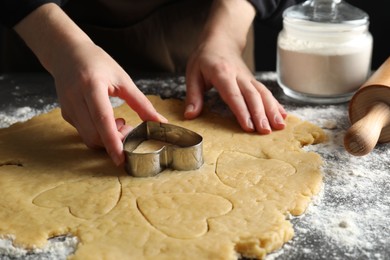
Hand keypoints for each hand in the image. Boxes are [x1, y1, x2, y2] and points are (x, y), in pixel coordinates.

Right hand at [52, 42, 166, 164]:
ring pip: (88, 138)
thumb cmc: (97, 62)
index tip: (122, 159)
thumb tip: (160, 122)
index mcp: (91, 86)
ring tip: (120, 122)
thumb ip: (141, 103)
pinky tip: (107, 120)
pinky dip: (99, 133)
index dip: (113, 141)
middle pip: (94, 134)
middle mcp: (75, 99)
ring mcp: (68, 108)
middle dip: (115, 141)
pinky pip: (84, 133)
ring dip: (107, 139)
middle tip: (130, 129)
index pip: (102, 119)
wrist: (66, 53)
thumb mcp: (123, 79)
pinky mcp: (66, 114)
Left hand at [184, 35, 285, 133]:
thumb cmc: (205, 58)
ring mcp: (248, 78)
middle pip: (252, 96)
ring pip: (263, 94)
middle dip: (260, 114)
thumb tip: (190, 115)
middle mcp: (239, 75)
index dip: (241, 111)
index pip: (233, 95)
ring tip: (279, 126)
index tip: (248, 126)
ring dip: (272, 110)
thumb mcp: (192, 73)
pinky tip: (283, 116)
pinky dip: (276, 104)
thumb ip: (193, 95)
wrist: (221, 41)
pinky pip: (266, 92)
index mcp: (222, 73)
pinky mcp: (253, 81)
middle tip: (265, 131)